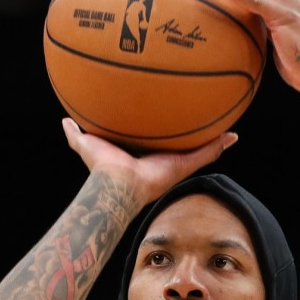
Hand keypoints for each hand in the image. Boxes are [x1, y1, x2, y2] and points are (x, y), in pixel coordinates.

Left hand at [61, 118, 237, 205]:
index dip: (166, 128)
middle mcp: (162, 158)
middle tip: (204, 115)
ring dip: (213, 138)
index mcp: (144, 153)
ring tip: (226, 122)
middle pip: (181, 142)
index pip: (158, 138)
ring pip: (198, 148)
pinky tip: (233, 135)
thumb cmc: (102, 169)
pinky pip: (206, 153)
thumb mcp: (87, 144)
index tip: (173, 115)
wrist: (117, 184)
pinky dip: (221, 144)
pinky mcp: (183, 165)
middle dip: (192, 132)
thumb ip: (75, 134)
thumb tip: (66, 121)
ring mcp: (175, 162)